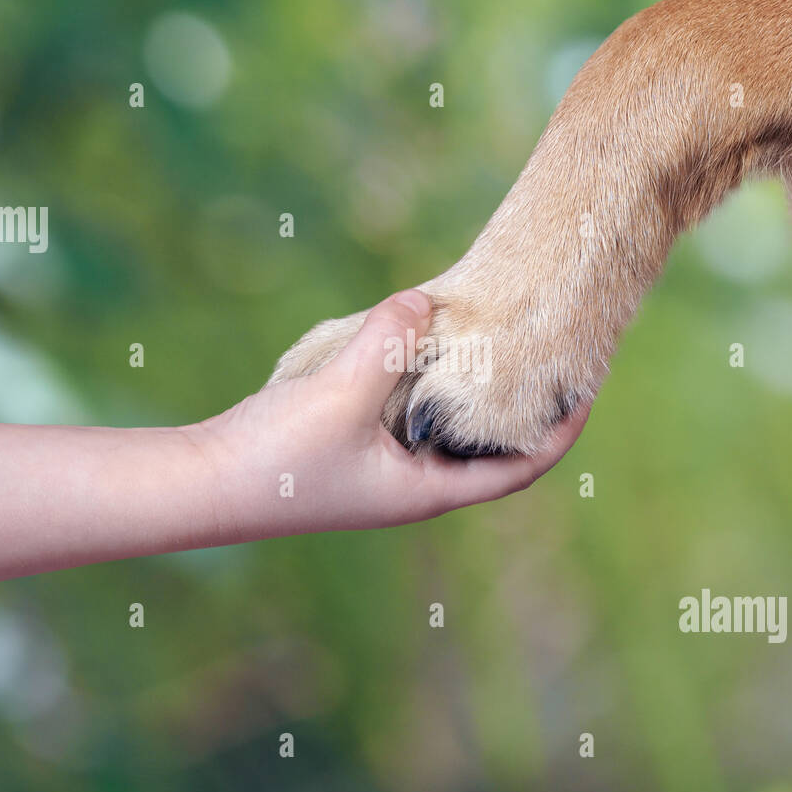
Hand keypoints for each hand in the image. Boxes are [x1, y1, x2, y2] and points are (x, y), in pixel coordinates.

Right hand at [187, 290, 589, 540]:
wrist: (201, 483)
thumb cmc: (276, 460)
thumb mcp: (341, 395)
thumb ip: (388, 344)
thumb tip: (426, 301)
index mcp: (428, 490)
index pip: (521, 468)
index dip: (563, 430)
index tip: (590, 383)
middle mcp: (414, 482)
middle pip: (490, 444)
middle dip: (521, 401)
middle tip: (548, 349)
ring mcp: (383, 465)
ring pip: (448, 423)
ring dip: (473, 386)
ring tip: (495, 335)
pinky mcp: (353, 443)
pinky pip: (409, 408)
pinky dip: (426, 377)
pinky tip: (422, 337)